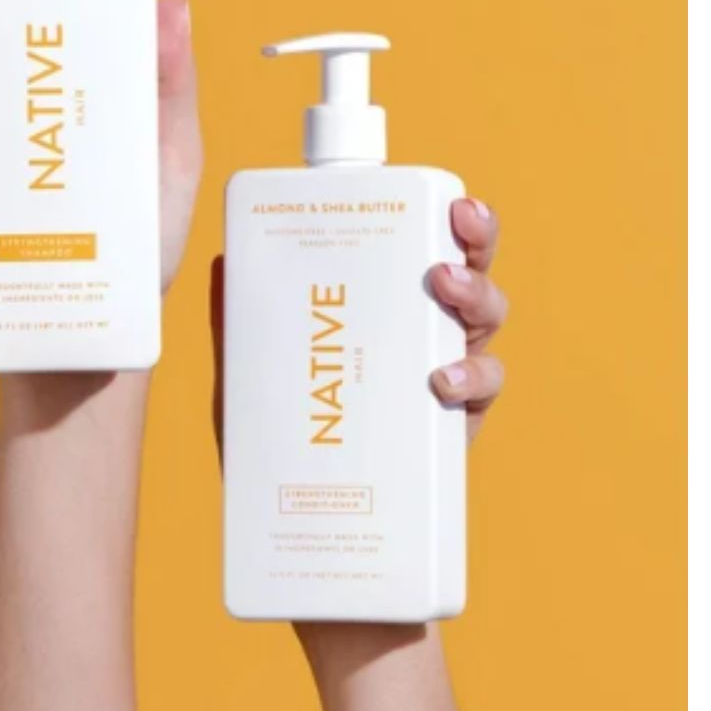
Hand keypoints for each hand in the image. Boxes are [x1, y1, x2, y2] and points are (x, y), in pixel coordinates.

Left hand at [210, 197, 506, 443]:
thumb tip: (224, 262)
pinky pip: (485, 386)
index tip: (450, 198)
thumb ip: (240, 317)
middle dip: (476, 240)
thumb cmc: (285, 423)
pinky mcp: (458, 417)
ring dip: (476, 295)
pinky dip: (472, 375)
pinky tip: (440, 378)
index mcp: (389, 293)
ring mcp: (449, 366)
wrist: (306, 512)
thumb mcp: (252, 365)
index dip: (449, 213)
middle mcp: (427, 320)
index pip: (427, 239)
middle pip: (471, 265)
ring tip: (444, 289)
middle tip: (451, 231)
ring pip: (486, 317)